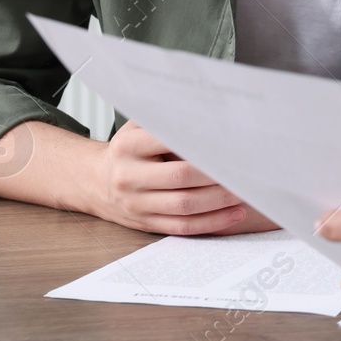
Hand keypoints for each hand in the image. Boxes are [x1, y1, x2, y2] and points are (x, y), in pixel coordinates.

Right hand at [90, 121, 276, 235]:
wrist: (94, 181)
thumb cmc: (127, 150)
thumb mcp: (137, 127)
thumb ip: (165, 121)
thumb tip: (209, 113)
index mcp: (128, 146)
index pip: (168, 143)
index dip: (201, 145)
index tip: (230, 143)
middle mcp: (129, 176)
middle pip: (180, 178)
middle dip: (217, 175)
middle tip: (245, 169)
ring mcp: (136, 204)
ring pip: (184, 206)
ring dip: (220, 201)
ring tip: (246, 192)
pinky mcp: (146, 223)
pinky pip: (183, 226)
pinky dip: (212, 222)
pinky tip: (234, 213)